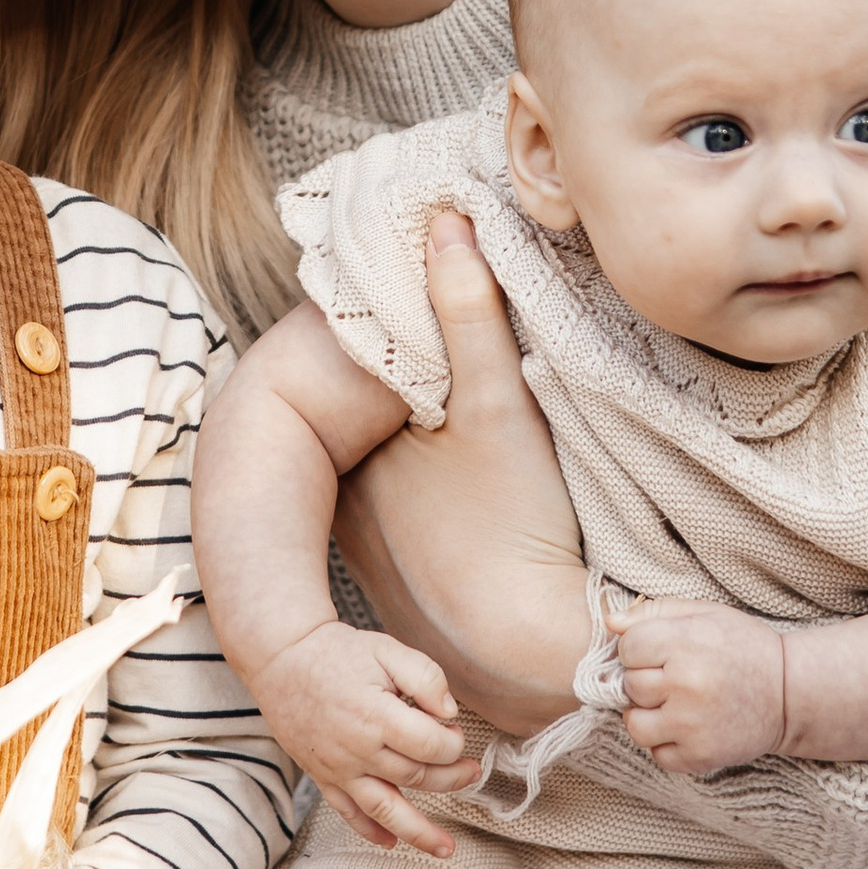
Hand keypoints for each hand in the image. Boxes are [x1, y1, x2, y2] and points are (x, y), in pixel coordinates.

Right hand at [253, 620, 475, 857]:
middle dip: (451, 778)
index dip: (453, 743)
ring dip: (419, 832)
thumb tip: (449, 713)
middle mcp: (358, 750)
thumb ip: (425, 677)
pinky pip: (347, 812)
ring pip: (386, 810)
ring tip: (446, 848)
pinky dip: (370, 831)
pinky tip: (391, 842)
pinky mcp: (323, 776)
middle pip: (417, 778)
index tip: (455, 731)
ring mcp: (338, 768)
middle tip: (470, 772)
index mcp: (377, 716)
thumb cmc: (336, 651)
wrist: (282, 659)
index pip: (431, 745)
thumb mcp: (386, 649)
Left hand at [332, 214, 590, 738]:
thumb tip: (446, 222)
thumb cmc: (515, 523)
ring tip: (456, 384)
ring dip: (404, 419)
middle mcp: (339, 486)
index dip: (382, 312)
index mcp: (348, 439)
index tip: (414, 271)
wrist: (528, 646)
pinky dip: (417, 469)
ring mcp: (363, 531)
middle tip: (441, 316)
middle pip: (358, 401)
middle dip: (393, 362)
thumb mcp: (500, 405)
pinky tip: (459, 463)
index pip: (349, 354)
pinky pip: (393, 493)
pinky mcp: (393, 567)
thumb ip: (469, 312)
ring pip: (374, 446)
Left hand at [620, 596, 789, 774]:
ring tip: (673, 706)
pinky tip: (687, 728)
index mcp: (685, 644)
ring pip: (635, 725)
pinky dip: (667, 744)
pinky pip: (657, 755)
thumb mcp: (705, 615)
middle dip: (645, 680)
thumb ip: (654, 613)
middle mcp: (686, 685)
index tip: (662, 652)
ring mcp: (691, 725)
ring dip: (648, 716)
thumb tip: (610, 622)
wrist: (791, 693)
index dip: (640, 649)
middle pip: (630, 685)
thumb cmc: (744, 647)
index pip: (627, 648)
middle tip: (674, 678)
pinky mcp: (700, 756)